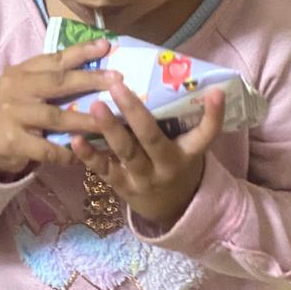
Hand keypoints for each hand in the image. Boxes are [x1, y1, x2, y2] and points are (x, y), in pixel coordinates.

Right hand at [0, 40, 120, 177]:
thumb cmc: (15, 109)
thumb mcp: (26, 87)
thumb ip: (51, 77)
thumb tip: (95, 67)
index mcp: (22, 71)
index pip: (54, 58)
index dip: (81, 51)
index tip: (106, 46)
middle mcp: (16, 89)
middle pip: (57, 82)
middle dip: (90, 80)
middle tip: (117, 79)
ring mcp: (13, 115)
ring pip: (55, 116)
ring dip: (84, 120)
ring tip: (108, 121)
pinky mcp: (13, 141)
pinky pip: (46, 149)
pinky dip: (65, 152)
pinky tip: (82, 155)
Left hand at [70, 81, 225, 227]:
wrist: (173, 210)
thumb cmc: (180, 166)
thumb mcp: (190, 147)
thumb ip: (187, 121)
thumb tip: (188, 80)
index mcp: (188, 153)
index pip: (206, 134)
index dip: (214, 115)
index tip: (216, 92)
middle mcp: (166, 166)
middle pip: (151, 138)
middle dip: (134, 111)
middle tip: (117, 85)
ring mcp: (142, 178)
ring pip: (126, 153)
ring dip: (109, 129)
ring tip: (95, 106)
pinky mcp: (122, 186)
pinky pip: (105, 170)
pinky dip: (89, 155)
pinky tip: (74, 138)